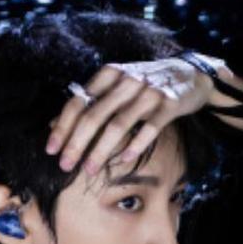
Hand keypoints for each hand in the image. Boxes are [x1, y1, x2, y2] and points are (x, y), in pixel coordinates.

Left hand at [45, 55, 235, 175]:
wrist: (190, 74)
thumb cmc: (147, 84)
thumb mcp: (116, 86)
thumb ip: (90, 103)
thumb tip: (53, 125)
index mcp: (109, 74)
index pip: (79, 101)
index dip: (62, 126)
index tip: (51, 149)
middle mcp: (126, 81)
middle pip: (95, 115)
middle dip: (77, 143)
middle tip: (66, 166)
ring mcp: (148, 92)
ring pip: (118, 124)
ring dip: (101, 150)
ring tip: (90, 169)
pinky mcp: (169, 104)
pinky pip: (149, 127)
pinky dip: (135, 145)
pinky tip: (125, 159)